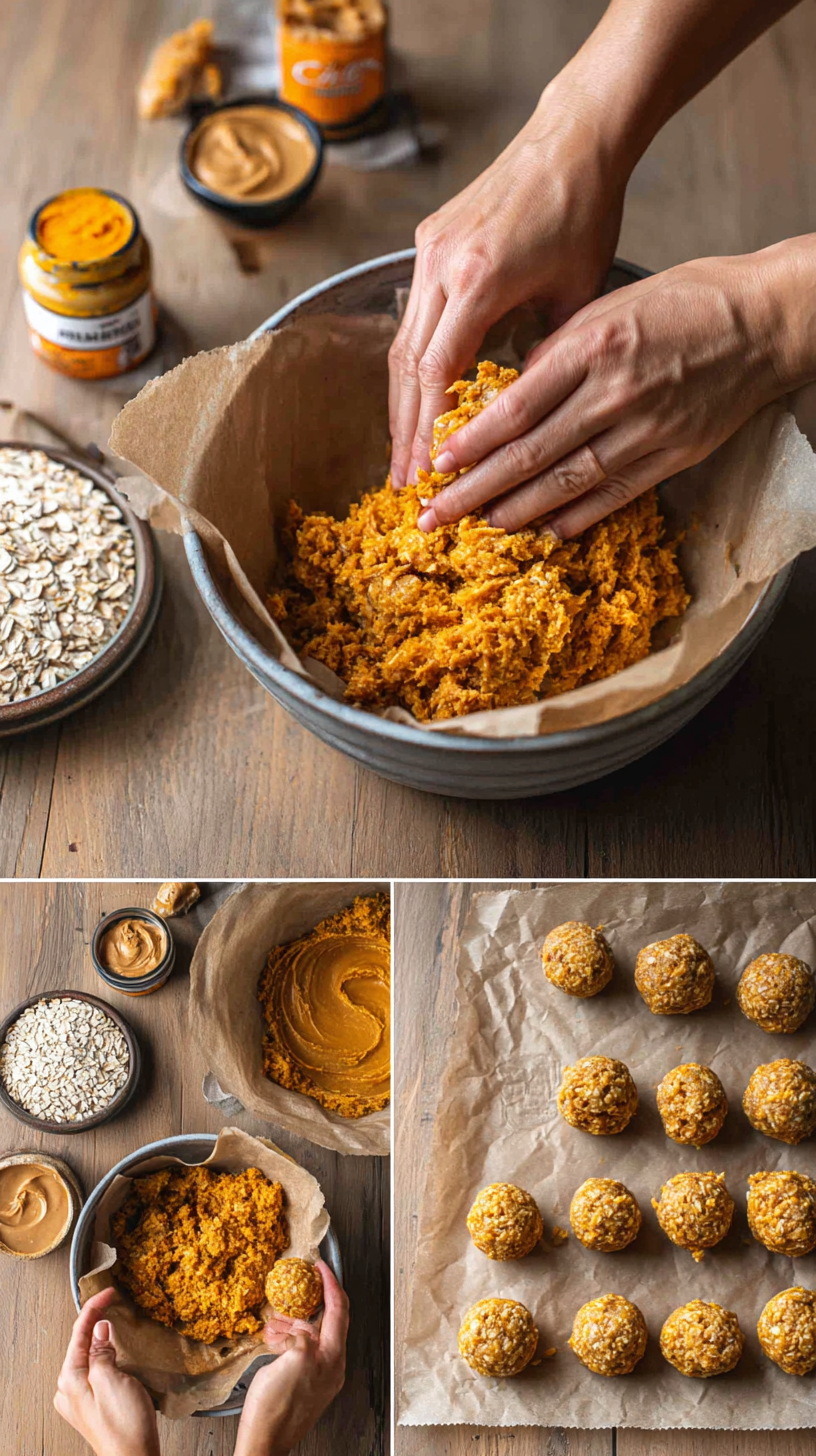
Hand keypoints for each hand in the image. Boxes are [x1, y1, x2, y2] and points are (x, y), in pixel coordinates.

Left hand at [54, 1288, 159, 1455]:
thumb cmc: (124, 1425)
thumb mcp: (112, 1379)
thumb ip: (101, 1351)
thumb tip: (99, 1329)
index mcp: (70, 1379)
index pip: (79, 1332)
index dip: (94, 1307)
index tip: (107, 1291)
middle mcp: (69, 1389)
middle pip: (81, 1344)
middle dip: (96, 1321)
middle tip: (111, 1301)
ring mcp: (80, 1399)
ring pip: (89, 1358)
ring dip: (101, 1339)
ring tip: (114, 1323)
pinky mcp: (92, 1406)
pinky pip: (95, 1372)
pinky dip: (105, 1357)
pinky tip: (115, 1355)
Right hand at [234, 1260, 348, 1455]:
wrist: (263, 1443)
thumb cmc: (275, 1409)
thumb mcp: (292, 1359)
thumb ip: (302, 1336)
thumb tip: (301, 1330)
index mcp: (333, 1358)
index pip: (338, 1310)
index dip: (331, 1283)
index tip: (322, 1266)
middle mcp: (331, 1366)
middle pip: (328, 1321)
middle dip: (310, 1302)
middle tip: (297, 1287)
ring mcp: (319, 1376)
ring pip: (312, 1335)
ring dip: (295, 1321)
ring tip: (276, 1318)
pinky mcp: (305, 1383)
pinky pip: (302, 1350)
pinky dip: (290, 1338)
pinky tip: (275, 1337)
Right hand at [387, 81, 627, 489]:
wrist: (570, 138)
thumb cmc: (586, 212)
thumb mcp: (577, 294)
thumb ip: (546, 353)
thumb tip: (525, 412)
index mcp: (478, 278)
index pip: (438, 370)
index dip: (430, 428)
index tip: (430, 474)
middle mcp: (441, 265)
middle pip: (407, 365)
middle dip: (405, 430)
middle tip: (404, 483)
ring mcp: (429, 251)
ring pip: (402, 343)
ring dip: (402, 403)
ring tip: (403, 454)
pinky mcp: (428, 241)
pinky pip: (412, 316)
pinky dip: (412, 364)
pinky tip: (415, 400)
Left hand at [419, 244, 807, 537]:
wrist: (766, 322)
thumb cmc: (686, 301)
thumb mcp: (610, 304)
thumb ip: (558, 348)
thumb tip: (511, 391)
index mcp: (591, 345)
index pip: (516, 407)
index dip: (472, 443)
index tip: (436, 464)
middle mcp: (614, 391)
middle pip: (530, 453)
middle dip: (475, 489)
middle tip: (435, 516)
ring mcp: (645, 429)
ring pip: (567, 481)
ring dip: (516, 511)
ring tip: (479, 528)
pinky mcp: (673, 455)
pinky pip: (614, 495)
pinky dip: (575, 516)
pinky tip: (543, 531)